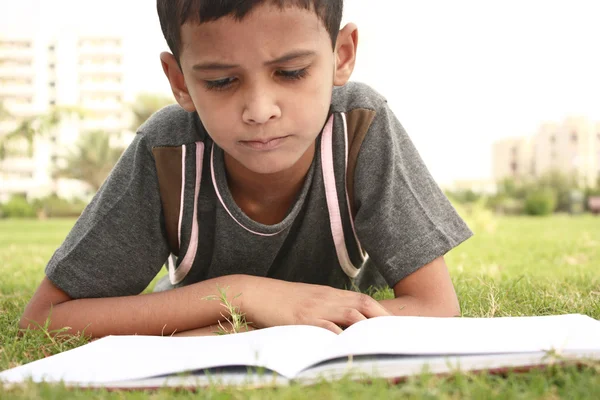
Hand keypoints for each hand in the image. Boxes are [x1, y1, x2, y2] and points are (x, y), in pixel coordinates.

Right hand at [242, 277, 391, 333]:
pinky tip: (351, 347)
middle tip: (399, 334)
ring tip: (384, 340)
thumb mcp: (307, 300)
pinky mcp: (302, 318)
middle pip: (363, 304)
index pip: (363, 299)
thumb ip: (325, 307)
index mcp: (329, 294)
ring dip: (369, 327)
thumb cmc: (280, 300)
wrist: (256, 292)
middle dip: (384, 319)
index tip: (396, 324)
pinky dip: (341, 337)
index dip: (382, 311)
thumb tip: (339, 323)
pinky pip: (326, 326)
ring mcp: (316, 307)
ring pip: (351, 313)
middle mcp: (327, 298)